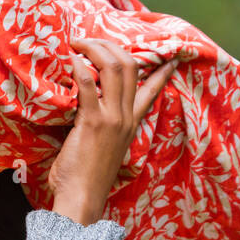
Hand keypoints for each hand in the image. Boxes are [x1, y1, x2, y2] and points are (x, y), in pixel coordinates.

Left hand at [47, 38, 178, 224]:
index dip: (160, 71)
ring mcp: (112, 119)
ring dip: (94, 48)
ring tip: (78, 43)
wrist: (82, 200)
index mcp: (131, 124)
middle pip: (130, 66)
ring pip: (114, 67)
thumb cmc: (84, 179)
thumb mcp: (103, 149)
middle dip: (110, 45)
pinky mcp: (94, 122)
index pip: (151, 90)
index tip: (169, 57)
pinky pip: (88, 84)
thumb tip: (86, 112)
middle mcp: (126, 117)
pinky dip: (79, 67)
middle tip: (89, 40)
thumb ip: (102, 127)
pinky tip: (71, 61)